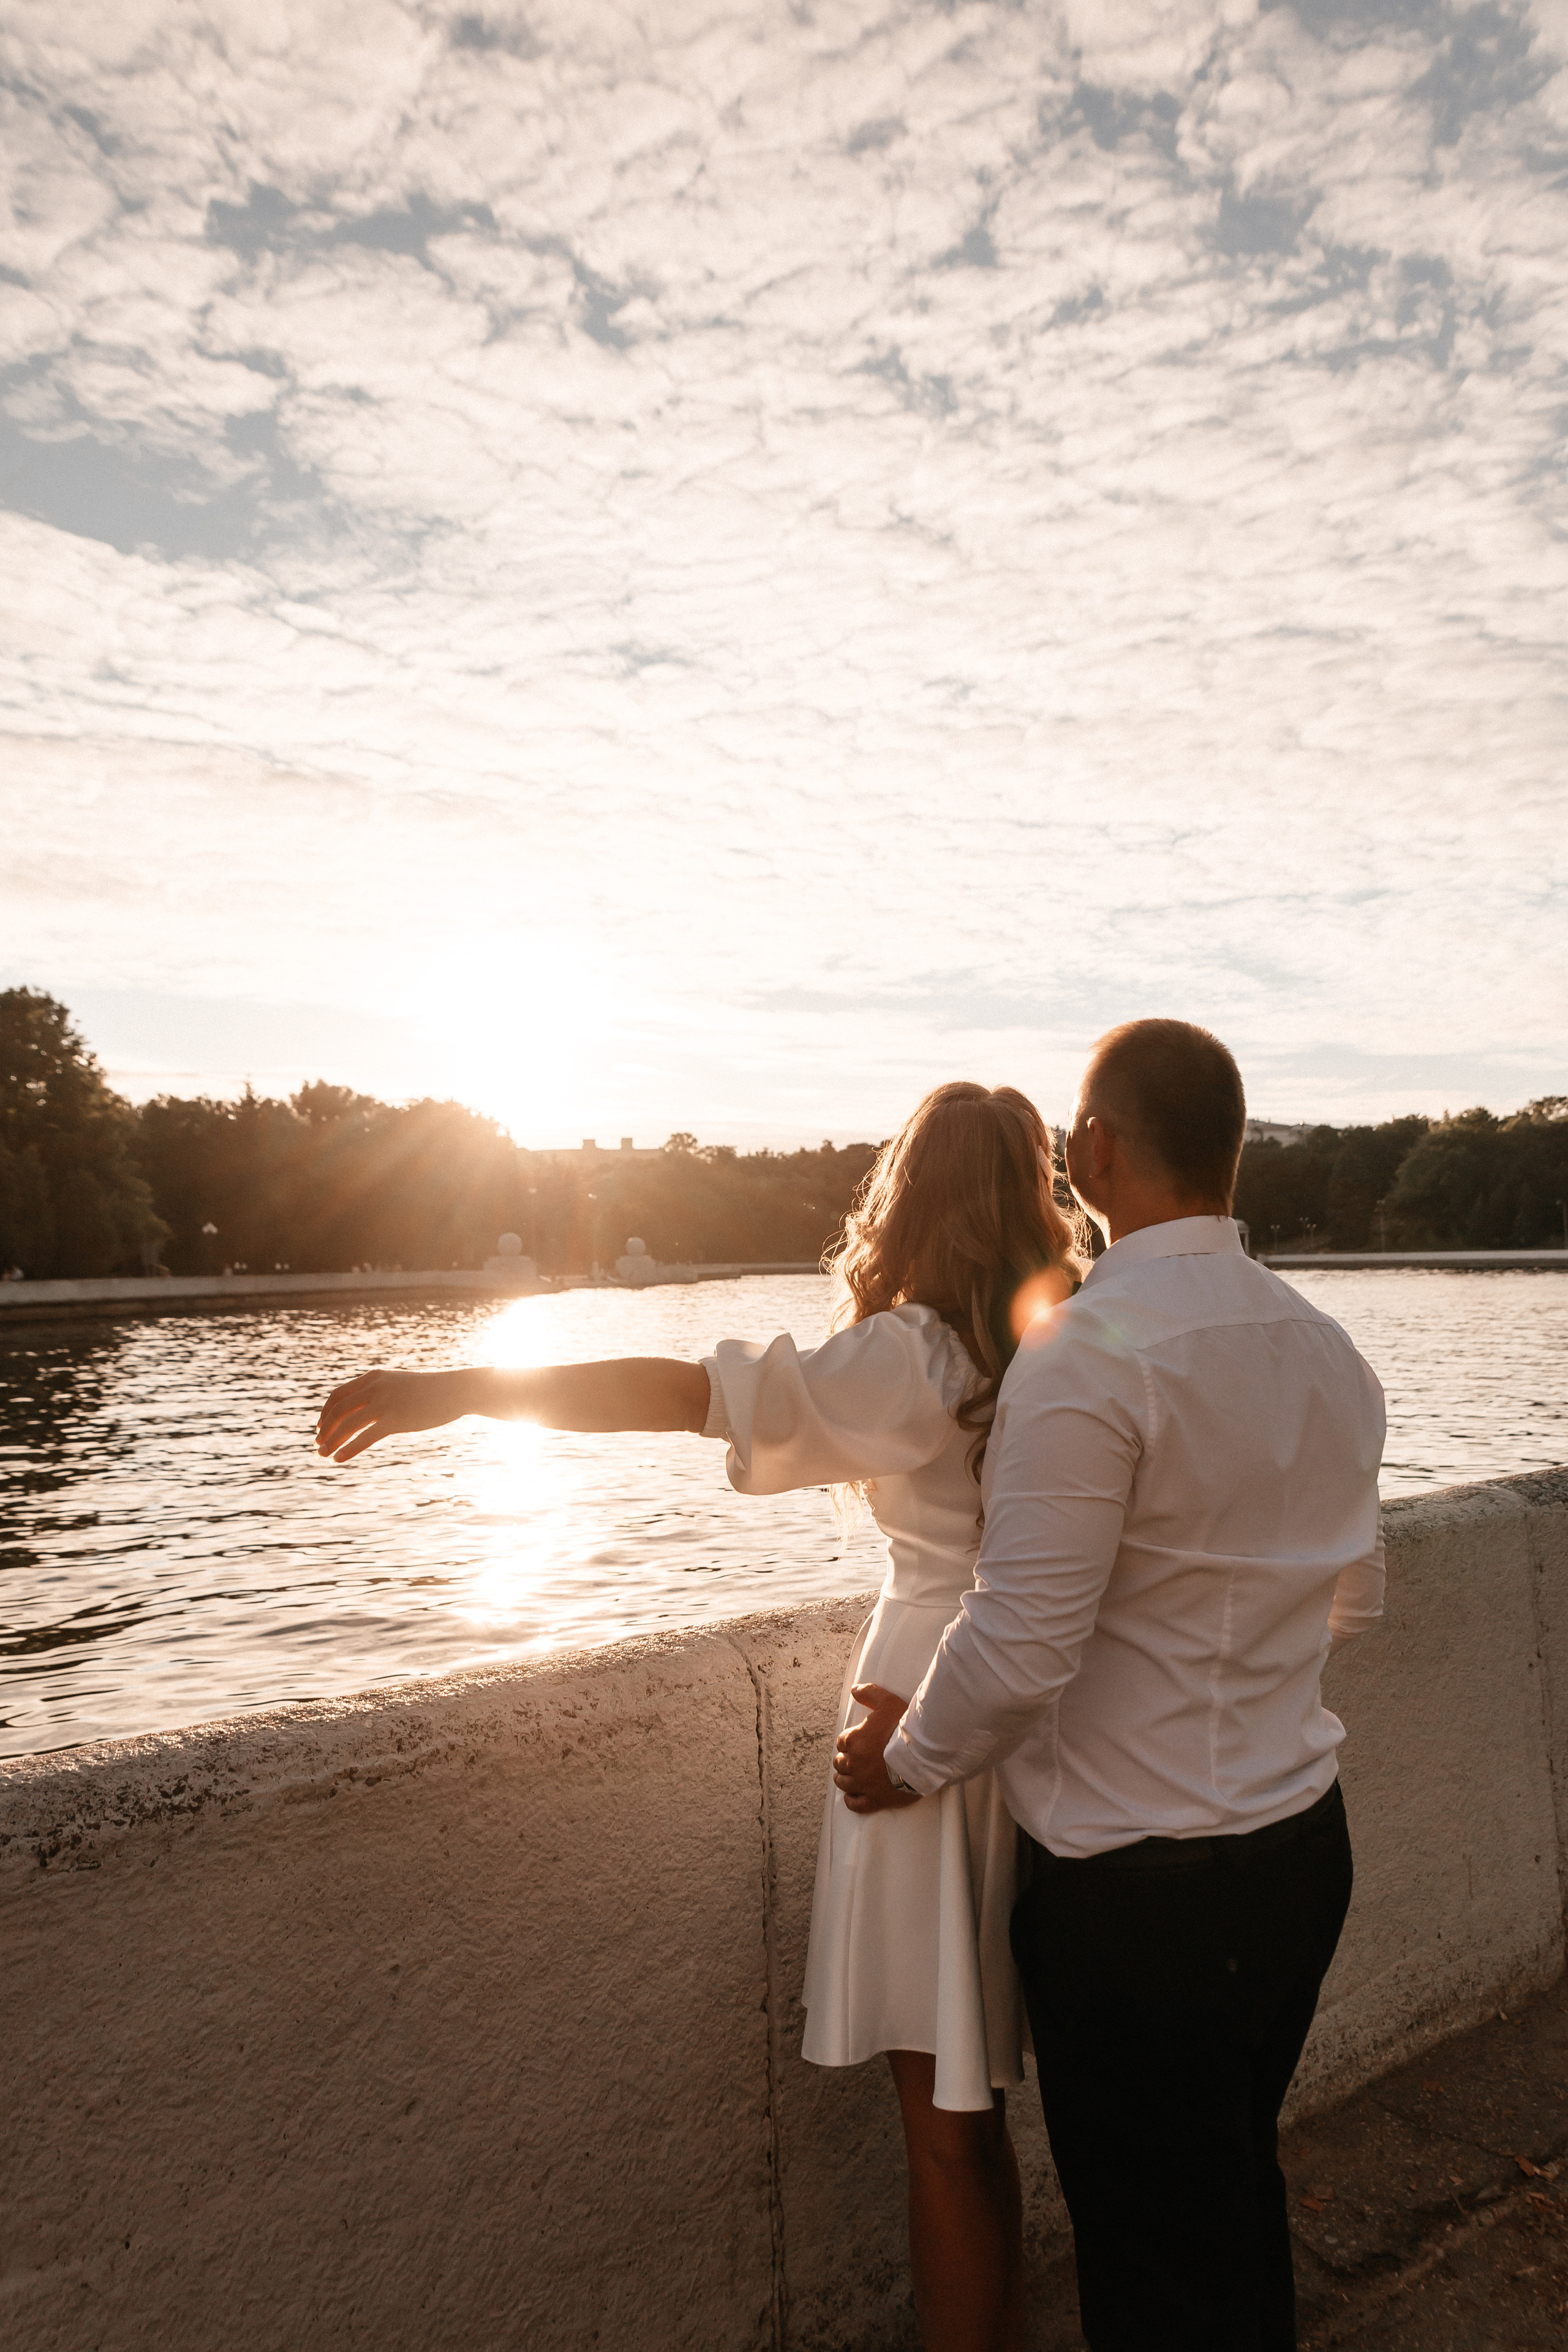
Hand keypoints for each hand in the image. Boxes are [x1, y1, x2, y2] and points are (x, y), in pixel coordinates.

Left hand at [314, 1368, 475, 1462]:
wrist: (455, 1390)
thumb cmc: (429, 1391)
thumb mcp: (398, 1386)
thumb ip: (380, 1394)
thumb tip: (365, 1411)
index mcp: (372, 1378)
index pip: (338, 1395)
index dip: (325, 1413)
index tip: (319, 1427)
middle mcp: (374, 1388)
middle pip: (338, 1411)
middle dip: (324, 1430)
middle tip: (318, 1445)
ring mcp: (384, 1403)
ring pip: (347, 1425)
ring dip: (331, 1441)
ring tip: (323, 1455)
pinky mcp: (395, 1419)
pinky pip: (365, 1437)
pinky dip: (348, 1449)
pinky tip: (339, 1459)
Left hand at [833, 1684, 920, 1813]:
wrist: (923, 1756)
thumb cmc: (905, 1729)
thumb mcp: (888, 1702)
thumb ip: (870, 1693)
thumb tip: (855, 1690)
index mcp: (854, 1741)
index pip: (842, 1742)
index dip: (849, 1741)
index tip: (857, 1741)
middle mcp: (854, 1763)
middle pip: (840, 1762)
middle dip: (846, 1759)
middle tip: (856, 1757)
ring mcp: (863, 1783)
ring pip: (843, 1782)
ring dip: (845, 1777)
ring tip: (852, 1775)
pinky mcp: (874, 1799)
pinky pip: (855, 1804)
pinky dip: (852, 1799)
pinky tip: (854, 1795)